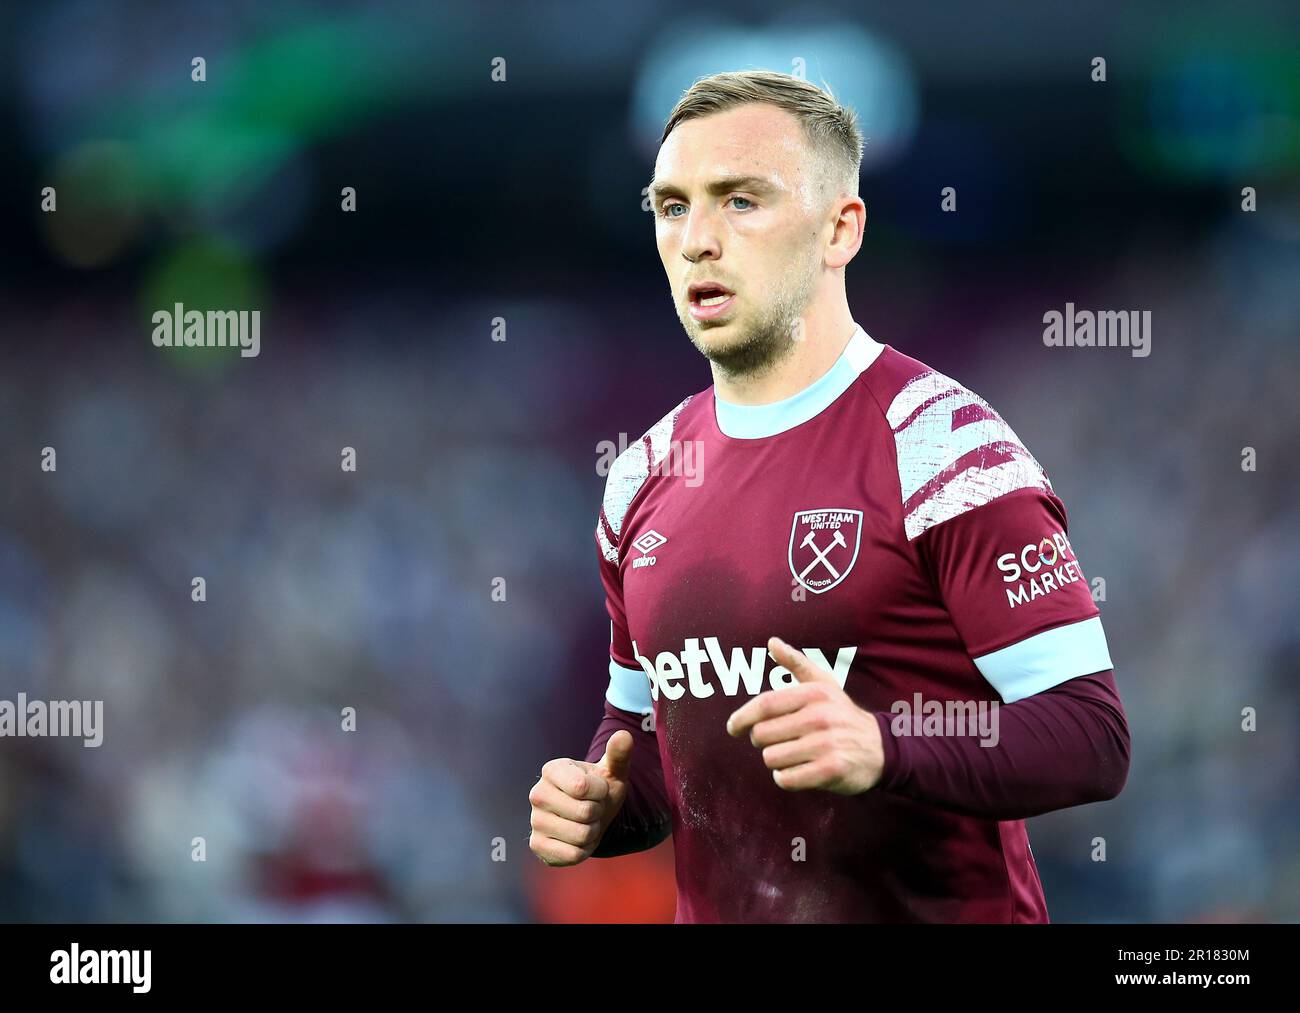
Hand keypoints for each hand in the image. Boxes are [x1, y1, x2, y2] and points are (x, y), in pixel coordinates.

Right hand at [528, 731, 632, 865]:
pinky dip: (584, 850)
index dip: (601, 791)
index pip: (583, 787)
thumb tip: (624, 735)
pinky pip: (572, 855)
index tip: (598, 789)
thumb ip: (619, 754)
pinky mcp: (537, 845)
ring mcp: (535, 820)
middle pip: (585, 813)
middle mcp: (537, 793)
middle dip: (598, 813)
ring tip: (586, 822)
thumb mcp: (613, 771)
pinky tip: (578, 839)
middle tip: (593, 808)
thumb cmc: (600, 789)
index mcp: (552, 770)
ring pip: (581, 835)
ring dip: (593, 832)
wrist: (589, 816)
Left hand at [726, 637, 883, 793]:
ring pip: (772, 758)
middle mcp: (820, 717)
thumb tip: (772, 642)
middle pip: (762, 735)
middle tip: (778, 741)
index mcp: (814, 694)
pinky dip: (786, 778)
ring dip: (776, 761)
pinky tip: (799, 771)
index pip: (764, 704)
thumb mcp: (824, 684)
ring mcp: (826, 744)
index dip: (742, 717)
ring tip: (794, 755)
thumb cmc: (842, 714)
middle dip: (762, 741)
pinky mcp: (831, 770)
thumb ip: (795, 662)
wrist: (881, 748)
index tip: (733, 728)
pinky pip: (786, 779)